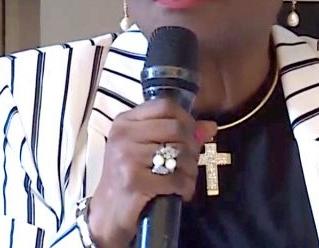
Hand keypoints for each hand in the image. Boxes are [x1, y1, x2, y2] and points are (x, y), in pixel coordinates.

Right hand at [88, 99, 216, 247]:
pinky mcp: (134, 181)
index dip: (186, 118)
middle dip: (192, 146)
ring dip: (190, 169)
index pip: (165, 105)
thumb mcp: (148, 147)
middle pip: (176, 127)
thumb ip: (178, 133)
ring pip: (179, 152)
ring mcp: (127, 157)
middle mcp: (124, 134)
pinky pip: (175, 178)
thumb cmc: (130, 175)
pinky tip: (181, 192)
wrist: (108, 213)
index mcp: (126, 121)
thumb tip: (211, 126)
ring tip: (185, 178)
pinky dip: (185, 187)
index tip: (191, 134)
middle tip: (190, 162)